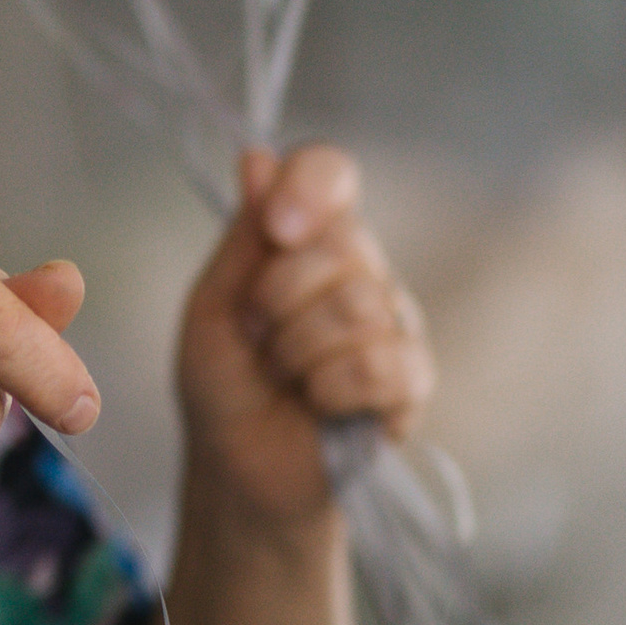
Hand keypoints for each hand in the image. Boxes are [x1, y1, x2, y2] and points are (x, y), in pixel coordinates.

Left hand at [176, 146, 433, 529]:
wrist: (240, 468)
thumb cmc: (224, 385)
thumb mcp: (213, 307)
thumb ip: (243, 238)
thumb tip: (257, 156)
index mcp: (309, 240)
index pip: (329, 172)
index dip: (310, 187)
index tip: (278, 226)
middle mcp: (360, 269)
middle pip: (339, 245)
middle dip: (276, 300)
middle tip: (257, 339)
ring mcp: (394, 323)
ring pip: (358, 307)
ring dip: (297, 352)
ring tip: (285, 376)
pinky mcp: (412, 381)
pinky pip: (381, 364)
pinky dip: (329, 389)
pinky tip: (319, 404)